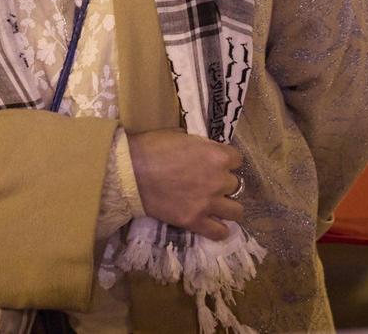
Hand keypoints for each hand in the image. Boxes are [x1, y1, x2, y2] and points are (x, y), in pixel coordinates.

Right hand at [128, 129, 243, 240]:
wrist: (130, 172)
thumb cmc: (153, 148)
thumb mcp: (182, 136)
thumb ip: (202, 146)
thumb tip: (207, 152)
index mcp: (217, 156)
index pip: (237, 159)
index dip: (227, 161)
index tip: (217, 163)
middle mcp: (218, 180)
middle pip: (235, 184)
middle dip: (223, 182)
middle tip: (209, 182)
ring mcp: (208, 203)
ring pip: (236, 211)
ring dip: (227, 206)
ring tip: (217, 205)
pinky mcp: (194, 221)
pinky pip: (219, 232)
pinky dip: (219, 229)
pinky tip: (214, 224)